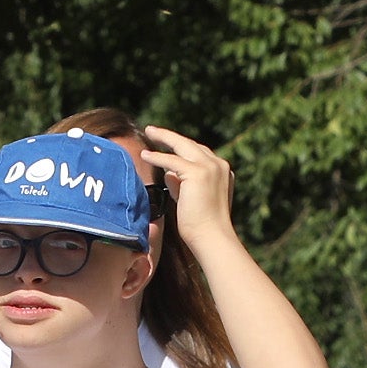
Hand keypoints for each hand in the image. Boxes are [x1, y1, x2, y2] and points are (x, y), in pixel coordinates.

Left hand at [137, 122, 239, 253]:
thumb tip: (167, 172)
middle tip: (153, 130)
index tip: (166, 143)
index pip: (198, 152)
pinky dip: (157, 157)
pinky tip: (145, 155)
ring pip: (182, 145)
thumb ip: (181, 183)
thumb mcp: (191, 198)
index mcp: (222, 171)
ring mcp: (210, 167)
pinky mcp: (198, 172)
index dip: (181, 147)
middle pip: (190, 144)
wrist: (211, 236)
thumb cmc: (201, 225)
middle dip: (170, 137)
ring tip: (149, 132)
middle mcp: (218, 165)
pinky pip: (172, 160)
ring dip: (163, 137)